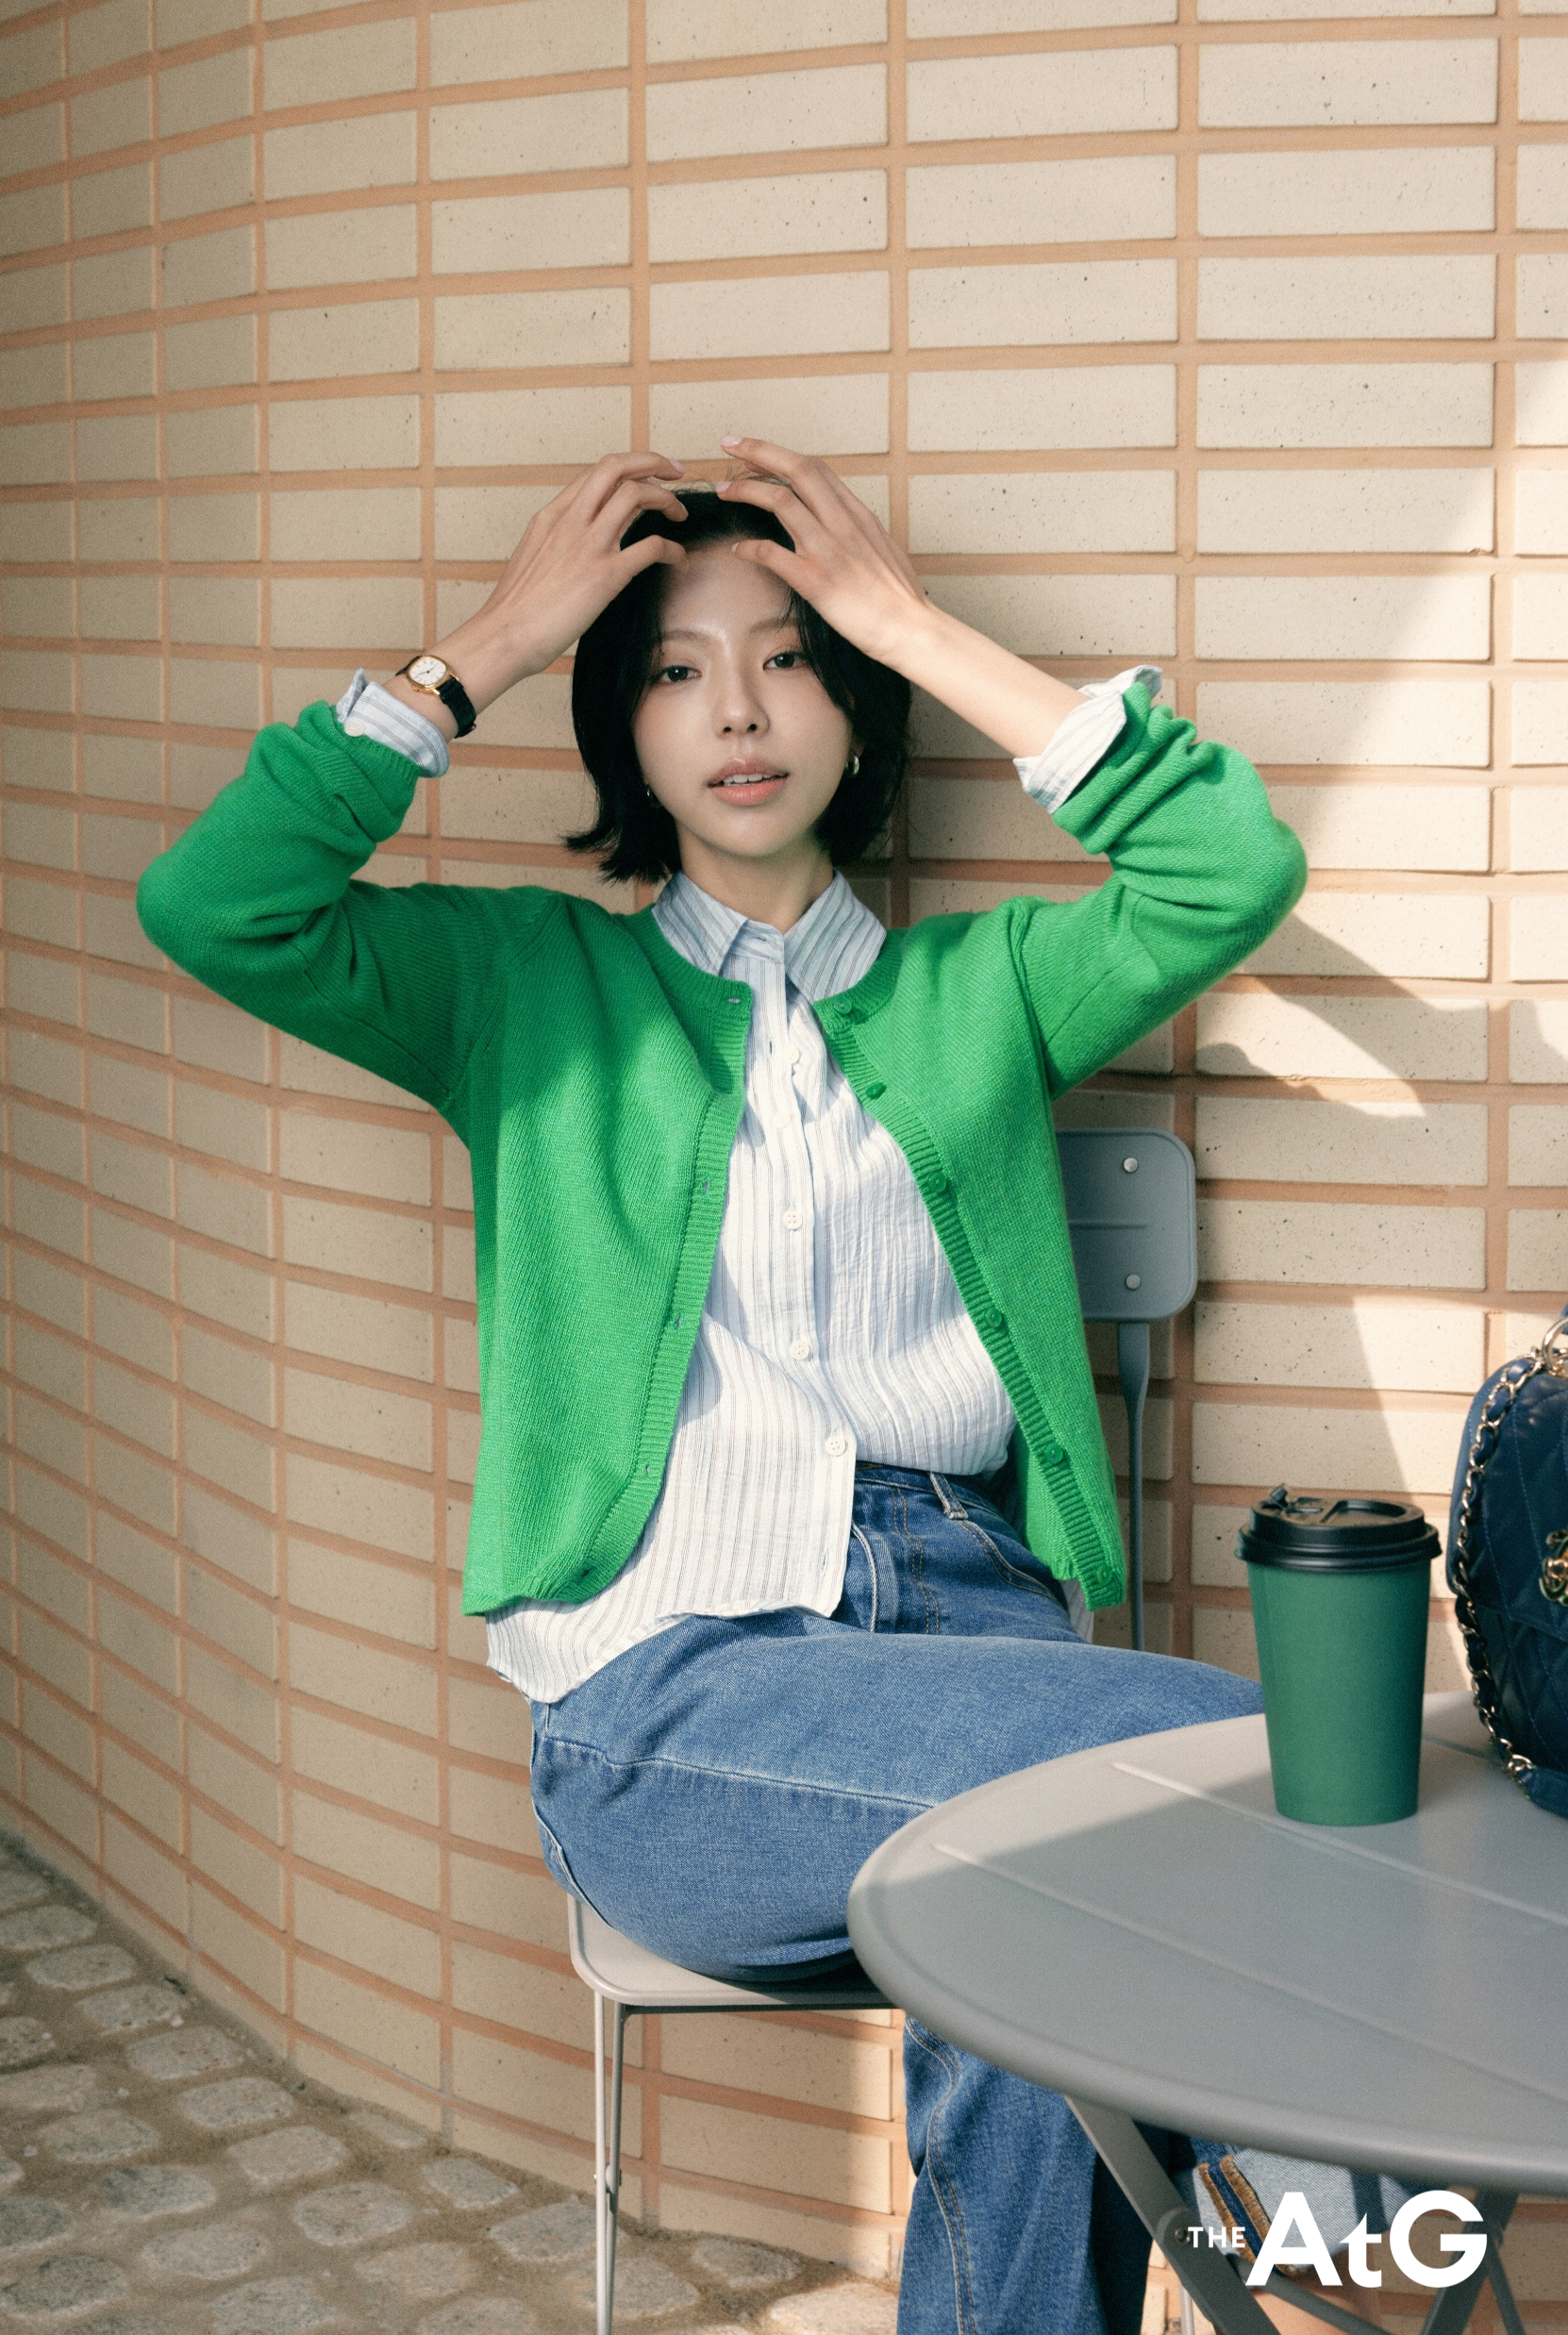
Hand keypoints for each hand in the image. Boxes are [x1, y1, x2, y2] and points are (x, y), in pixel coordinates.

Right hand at [384, 453, 687, 731]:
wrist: (503, 636)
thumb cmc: (517, 608)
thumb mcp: (533, 557)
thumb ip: (557, 540)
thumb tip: (577, 542)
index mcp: (552, 516)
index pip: (597, 472)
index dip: (630, 466)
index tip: (649, 472)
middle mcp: (571, 521)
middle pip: (617, 468)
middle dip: (653, 462)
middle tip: (676, 472)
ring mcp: (588, 545)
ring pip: (636, 495)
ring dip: (667, 499)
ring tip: (680, 514)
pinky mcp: (605, 575)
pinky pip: (651, 547)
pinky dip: (672, 549)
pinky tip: (677, 558)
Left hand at [716, 438, 1087, 759]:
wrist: (912, 629)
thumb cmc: (898, 597)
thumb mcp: (880, 548)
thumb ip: (854, 531)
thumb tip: (837, 523)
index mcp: (857, 514)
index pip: (815, 468)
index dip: (780, 454)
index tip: (755, 450)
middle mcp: (843, 524)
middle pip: (797, 470)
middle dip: (758, 451)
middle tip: (729, 445)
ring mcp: (829, 550)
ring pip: (780, 502)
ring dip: (747, 491)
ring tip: (725, 491)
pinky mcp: (817, 581)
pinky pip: (773, 554)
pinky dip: (751, 548)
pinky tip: (739, 550)